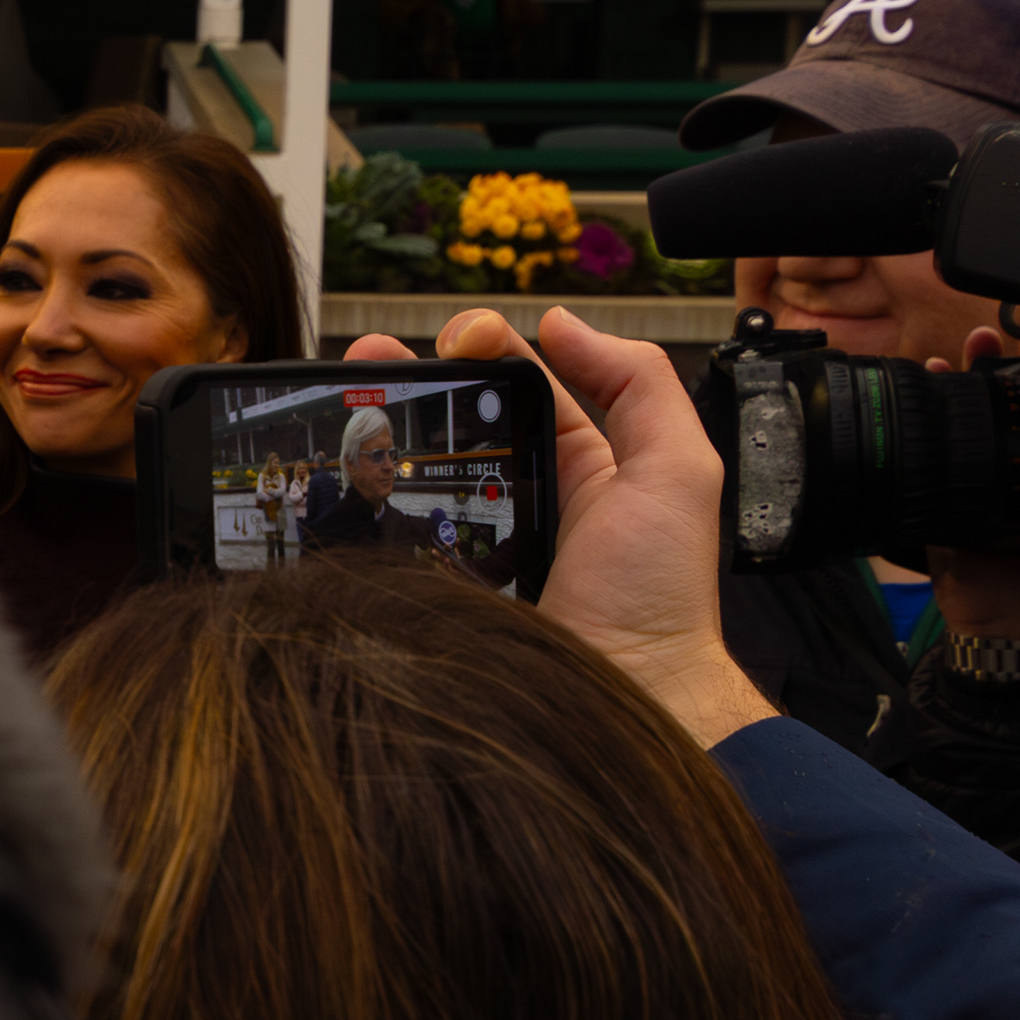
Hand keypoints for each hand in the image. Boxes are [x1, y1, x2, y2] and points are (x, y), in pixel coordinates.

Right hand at [345, 307, 774, 749]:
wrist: (627, 696)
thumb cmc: (660, 595)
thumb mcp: (677, 470)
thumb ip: (640, 386)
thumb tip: (563, 322)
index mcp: (583, 464)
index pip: (522, 386)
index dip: (487, 349)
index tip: (456, 334)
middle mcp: (524, 500)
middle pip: (454, 426)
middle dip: (409, 382)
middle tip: (369, 360)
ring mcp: (475, 546)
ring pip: (416, 479)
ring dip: (375, 438)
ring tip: (342, 407)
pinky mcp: (440, 589)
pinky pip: (398, 541)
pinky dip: (367, 510)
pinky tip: (342, 480)